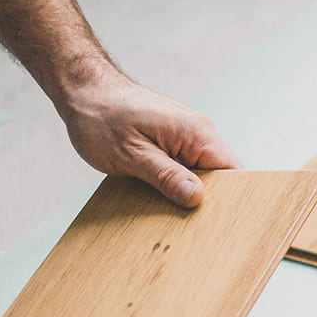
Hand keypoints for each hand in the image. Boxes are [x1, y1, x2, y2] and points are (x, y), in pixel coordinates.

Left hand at [60, 70, 240, 207]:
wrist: (84, 91)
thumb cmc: (102, 118)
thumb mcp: (132, 155)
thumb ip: (166, 176)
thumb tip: (196, 198)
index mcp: (196, 133)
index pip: (233, 173)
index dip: (228, 200)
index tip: (212, 222)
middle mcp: (198, 133)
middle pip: (221, 178)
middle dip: (207, 202)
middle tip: (187, 224)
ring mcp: (187, 137)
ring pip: (203, 176)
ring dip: (189, 194)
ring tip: (173, 214)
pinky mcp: (174, 142)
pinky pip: (187, 170)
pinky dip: (178, 185)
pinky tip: (162, 199)